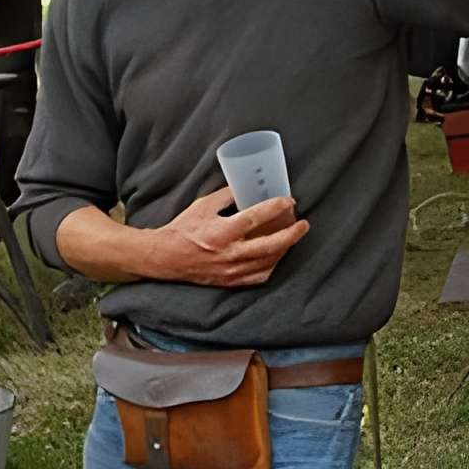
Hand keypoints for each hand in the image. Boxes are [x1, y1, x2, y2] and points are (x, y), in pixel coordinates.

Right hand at [149, 188, 306, 288]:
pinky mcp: (230, 281)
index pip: (256, 218)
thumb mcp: (203, 205)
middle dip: (291, 234)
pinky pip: (259, 276)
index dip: (275, 208)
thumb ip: (226, 196)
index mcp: (222, 232)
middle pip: (270, 245)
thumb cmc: (182, 229)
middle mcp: (229, 254)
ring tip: (293, 237)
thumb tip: (245, 187)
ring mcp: (231, 271)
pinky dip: (271, 266)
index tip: (288, 200)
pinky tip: (276, 256)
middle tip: (303, 224)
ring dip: (285, 249)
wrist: (165, 258)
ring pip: (268, 262)